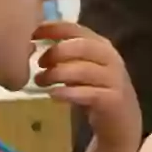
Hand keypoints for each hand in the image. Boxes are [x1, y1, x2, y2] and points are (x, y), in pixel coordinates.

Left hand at [34, 21, 140, 148]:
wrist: (121, 122)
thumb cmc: (95, 91)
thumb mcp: (81, 68)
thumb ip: (65, 55)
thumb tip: (30, 44)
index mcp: (101, 45)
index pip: (76, 29)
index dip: (52, 29)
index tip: (32, 34)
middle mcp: (111, 58)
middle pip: (82, 46)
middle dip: (56, 52)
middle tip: (39, 63)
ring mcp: (114, 79)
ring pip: (83, 69)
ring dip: (57, 74)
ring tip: (40, 81)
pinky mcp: (112, 100)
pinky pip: (87, 93)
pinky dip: (67, 93)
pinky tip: (53, 95)